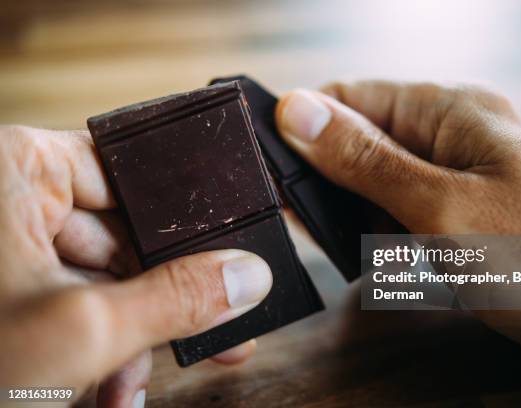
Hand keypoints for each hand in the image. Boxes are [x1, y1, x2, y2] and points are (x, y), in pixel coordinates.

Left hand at [0, 126, 272, 406]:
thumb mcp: (80, 332)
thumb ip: (177, 298)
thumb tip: (247, 276)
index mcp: (15, 169)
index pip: (134, 172)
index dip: (187, 216)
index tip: (230, 248)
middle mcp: (13, 200)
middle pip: (126, 238)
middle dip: (162, 301)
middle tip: (218, 326)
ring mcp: (9, 250)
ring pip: (105, 284)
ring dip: (131, 342)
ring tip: (133, 388)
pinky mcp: (10, 296)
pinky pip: (77, 310)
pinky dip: (98, 355)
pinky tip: (106, 394)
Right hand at [274, 81, 520, 389]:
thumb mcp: (437, 207)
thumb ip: (364, 159)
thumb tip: (295, 110)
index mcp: (447, 108)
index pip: (350, 95)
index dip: (304, 125)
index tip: (270, 168)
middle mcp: (451, 130)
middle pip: (362, 135)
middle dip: (328, 177)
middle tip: (304, 221)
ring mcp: (458, 169)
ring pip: (378, 175)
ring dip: (356, 209)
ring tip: (355, 246)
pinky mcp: (462, 206)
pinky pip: (403, 204)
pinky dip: (383, 228)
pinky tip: (382, 256)